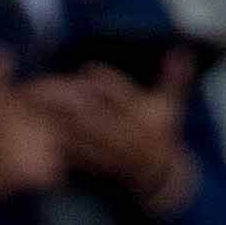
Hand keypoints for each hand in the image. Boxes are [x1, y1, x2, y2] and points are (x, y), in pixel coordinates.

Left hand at [25, 67, 193, 208]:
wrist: (157, 174)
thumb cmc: (161, 131)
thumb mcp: (171, 105)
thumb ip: (175, 77)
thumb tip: (183, 50)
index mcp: (143, 118)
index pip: (125, 97)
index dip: (106, 82)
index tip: (88, 68)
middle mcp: (127, 136)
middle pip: (99, 117)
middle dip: (76, 103)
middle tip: (54, 86)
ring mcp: (111, 153)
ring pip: (84, 137)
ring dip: (63, 123)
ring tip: (42, 107)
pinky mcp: (98, 166)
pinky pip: (77, 157)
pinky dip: (60, 145)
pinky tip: (42, 134)